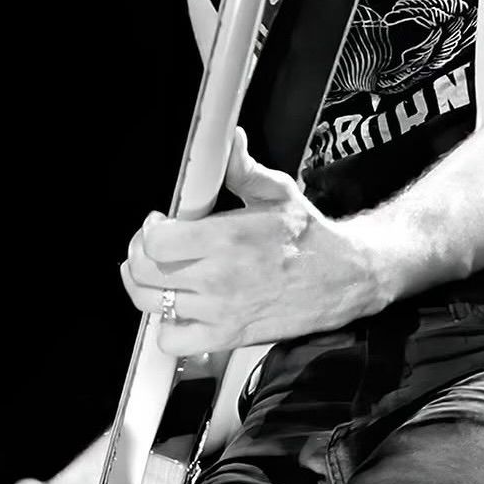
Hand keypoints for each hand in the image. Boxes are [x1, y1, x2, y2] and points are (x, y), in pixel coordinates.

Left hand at [120, 128, 379, 352]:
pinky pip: (172, 342)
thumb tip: (229, 141)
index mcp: (229, 238)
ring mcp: (221, 312)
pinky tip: (178, 309)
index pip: (158, 242)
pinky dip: (166, 327)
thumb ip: (243, 168)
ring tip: (160, 274)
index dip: (150, 230)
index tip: (159, 223)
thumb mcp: (279, 191)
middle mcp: (220, 279)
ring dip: (146, 287)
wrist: (344, 277)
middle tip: (153, 246)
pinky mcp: (227, 338)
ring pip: (151, 305)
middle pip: (144, 273)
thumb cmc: (310, 236)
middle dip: (140, 254)